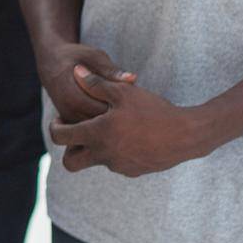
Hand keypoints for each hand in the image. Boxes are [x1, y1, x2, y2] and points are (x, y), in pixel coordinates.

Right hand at [40, 42, 133, 124]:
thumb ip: (111, 71)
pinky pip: (92, 130)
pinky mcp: (71, 123)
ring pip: (98, 130)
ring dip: (112, 122)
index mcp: (72, 96)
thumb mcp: (94, 57)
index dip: (123, 107)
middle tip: (134, 106)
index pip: (104, 110)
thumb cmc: (75, 56)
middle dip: (119, 116)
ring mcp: (69, 119)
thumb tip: (133, 79)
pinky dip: (105, 124)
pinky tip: (115, 112)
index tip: (135, 99)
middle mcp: (68, 111)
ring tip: (126, 110)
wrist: (51, 62)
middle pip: (102, 124)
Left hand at [49, 69, 200, 175]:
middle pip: (70, 163)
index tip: (60, 119)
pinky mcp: (133, 171)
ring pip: (95, 161)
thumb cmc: (153, 110)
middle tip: (76, 133)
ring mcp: (119, 166)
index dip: (55, 127)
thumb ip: (95, 83)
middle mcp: (104, 155)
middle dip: (69, 149)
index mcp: (97, 134)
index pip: (60, 137)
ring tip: (108, 127)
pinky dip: (114, 152)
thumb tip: (75, 71)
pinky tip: (128, 135)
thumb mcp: (123, 92)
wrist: (187, 135)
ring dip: (95, 147)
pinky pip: (115, 163)